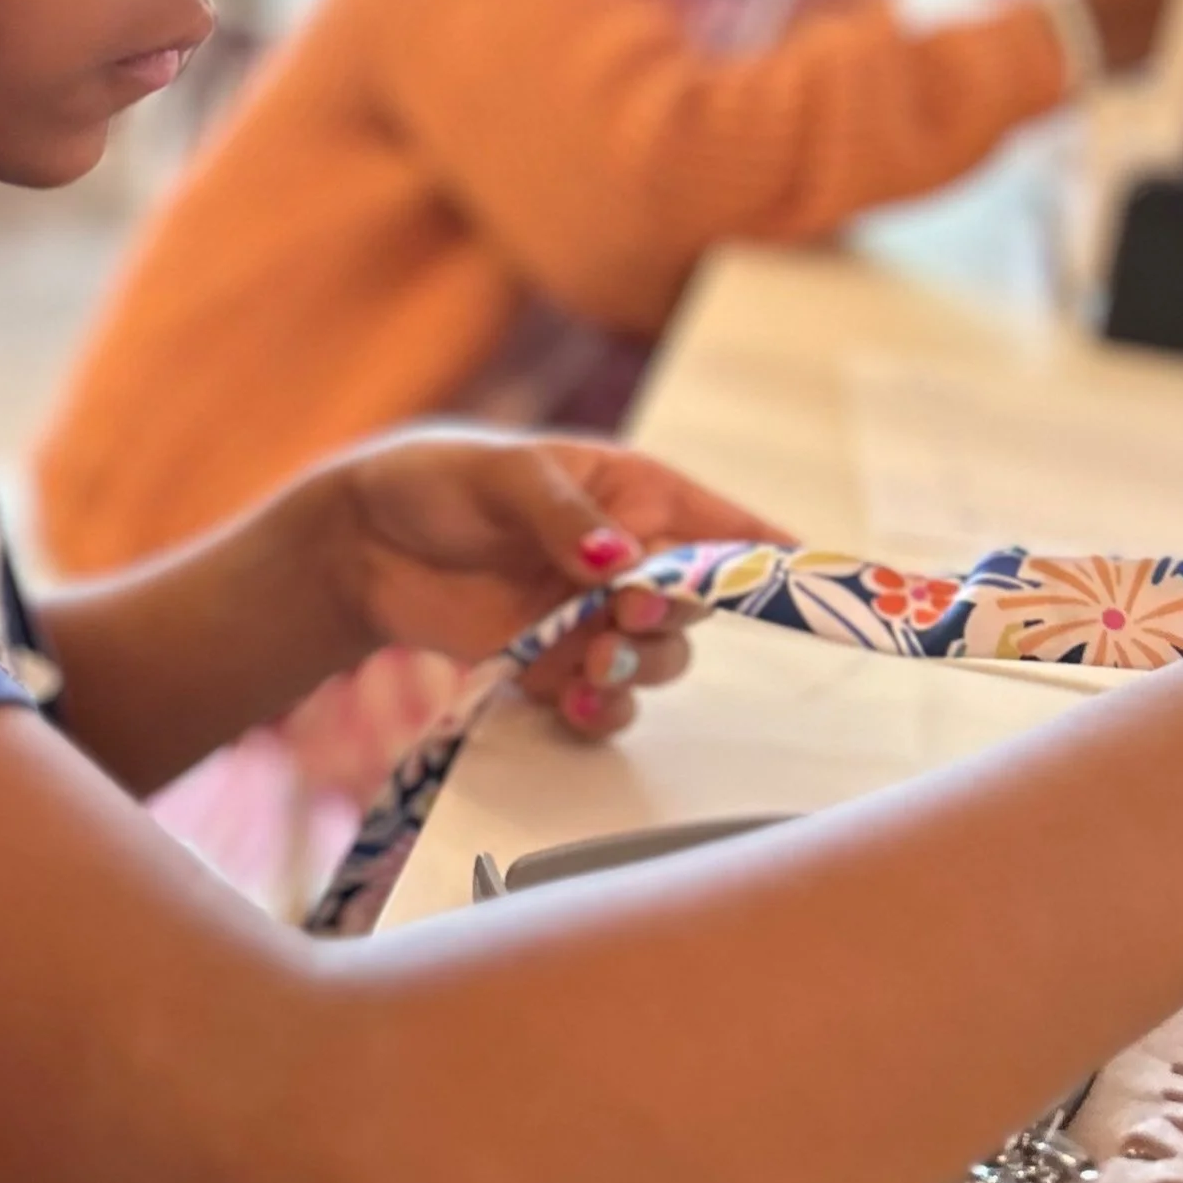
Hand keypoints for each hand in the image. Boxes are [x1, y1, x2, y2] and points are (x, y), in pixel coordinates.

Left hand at [321, 431, 786, 742]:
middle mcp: (628, 557)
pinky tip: (570, 695)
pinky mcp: (554, 663)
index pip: (728, 527)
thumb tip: (622, 561)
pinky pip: (607, 699)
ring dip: (635, 664)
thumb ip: (566, 516)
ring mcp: (593, 614)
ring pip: (658, 658)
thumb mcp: (502, 477)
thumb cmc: (435, 482)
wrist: (360, 546)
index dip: (780, 560)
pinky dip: (600, 705)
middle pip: (697, 604)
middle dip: (670, 615)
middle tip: (621, 610)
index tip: (823, 589)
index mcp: (634, 493)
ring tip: (585, 653)